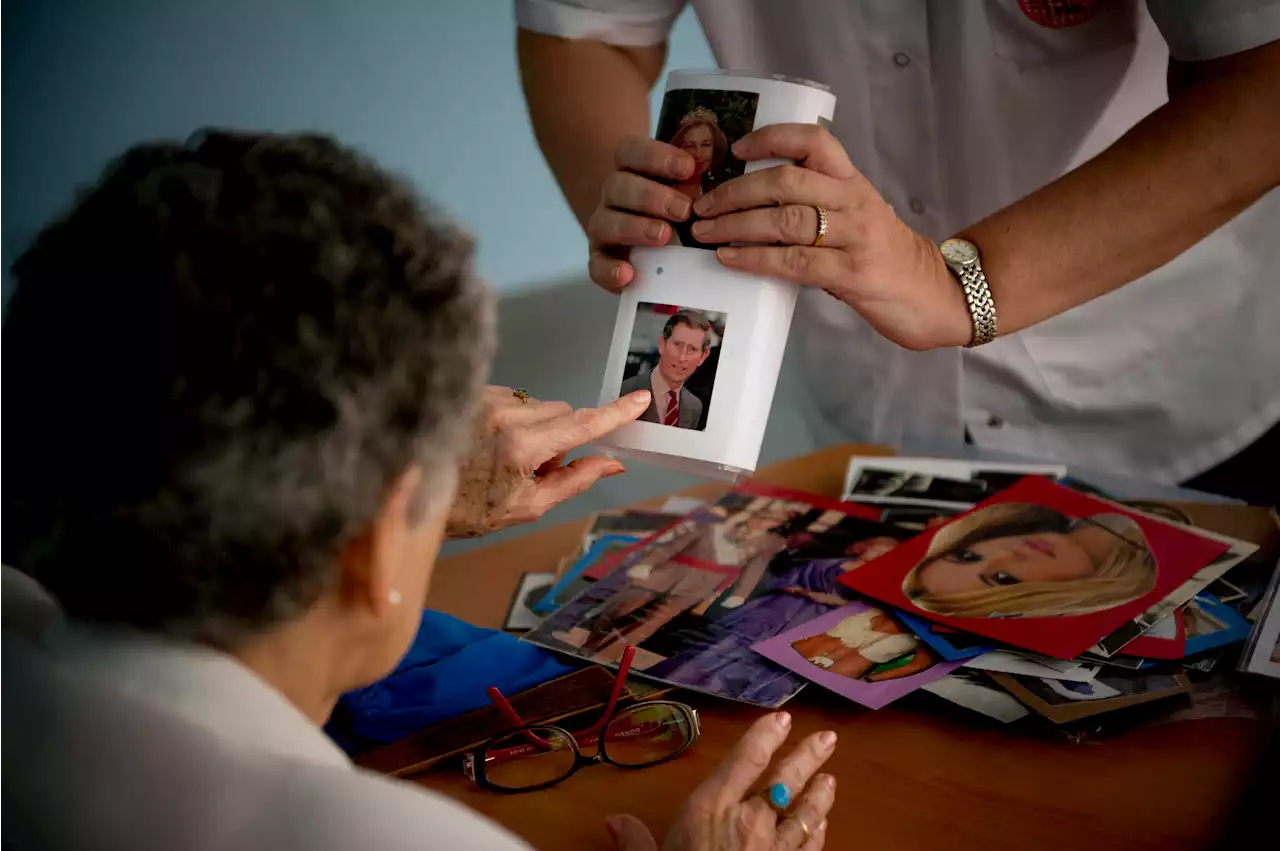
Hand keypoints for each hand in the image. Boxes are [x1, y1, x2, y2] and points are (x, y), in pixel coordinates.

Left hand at [446, 386, 649, 537]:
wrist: (404, 494)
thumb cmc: (465, 509)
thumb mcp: (526, 507)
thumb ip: (574, 481)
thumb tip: (612, 463)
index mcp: (520, 446)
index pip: (580, 425)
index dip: (614, 414)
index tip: (639, 401)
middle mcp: (504, 414)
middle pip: (561, 411)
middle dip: (562, 436)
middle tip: (538, 468)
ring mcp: (484, 398)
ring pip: (537, 405)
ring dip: (535, 428)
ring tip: (502, 458)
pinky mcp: (472, 392)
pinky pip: (511, 400)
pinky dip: (512, 419)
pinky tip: (486, 442)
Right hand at [587, 135, 696, 291]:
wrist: (648, 244)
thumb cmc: (674, 210)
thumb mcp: (686, 190)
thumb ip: (697, 182)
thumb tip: (727, 174)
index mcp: (630, 169)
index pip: (631, 151)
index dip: (656, 156)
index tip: (688, 167)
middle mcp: (613, 196)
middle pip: (619, 186)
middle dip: (651, 196)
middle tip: (683, 210)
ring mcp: (603, 227)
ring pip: (606, 222)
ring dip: (635, 228)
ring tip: (663, 236)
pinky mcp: (600, 260)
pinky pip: (596, 266)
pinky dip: (609, 270)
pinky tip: (628, 275)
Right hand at [605, 712, 835, 850]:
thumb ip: (637, 841)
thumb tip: (614, 821)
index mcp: (714, 807)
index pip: (746, 760)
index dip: (766, 736)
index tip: (784, 718)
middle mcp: (750, 819)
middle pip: (785, 780)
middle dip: (808, 757)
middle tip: (828, 739)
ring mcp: (775, 848)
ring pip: (805, 813)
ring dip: (819, 795)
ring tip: (831, 778)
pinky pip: (809, 848)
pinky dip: (817, 834)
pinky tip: (823, 825)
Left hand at [688, 124, 971, 350]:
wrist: (934, 295)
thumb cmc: (885, 258)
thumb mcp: (856, 219)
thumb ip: (817, 207)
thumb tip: (752, 208)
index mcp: (853, 182)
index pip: (814, 141)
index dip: (772, 138)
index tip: (736, 148)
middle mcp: (854, 201)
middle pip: (786, 181)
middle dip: (735, 191)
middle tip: (702, 204)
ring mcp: (855, 237)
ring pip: (785, 221)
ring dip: (736, 225)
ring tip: (704, 232)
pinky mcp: (852, 274)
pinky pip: (794, 262)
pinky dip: (755, 259)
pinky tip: (729, 259)